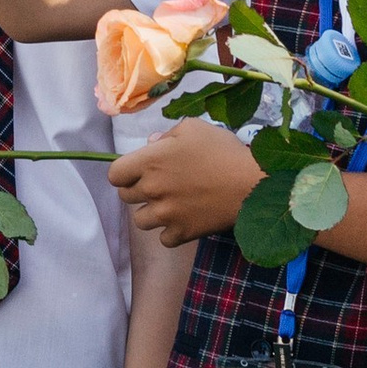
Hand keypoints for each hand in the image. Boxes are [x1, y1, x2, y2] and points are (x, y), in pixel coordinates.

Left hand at [108, 119, 263, 245]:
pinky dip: (170, 232)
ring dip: (150, 213)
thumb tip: (151, 144)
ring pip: (140, 220)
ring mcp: (166, 215)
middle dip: (137, 190)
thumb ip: (166, 135)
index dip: (124, 172)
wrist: (251, 184)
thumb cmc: (223, 151)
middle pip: (126, 197)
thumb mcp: (193, 128)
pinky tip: (182, 220)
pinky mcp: (183, 233)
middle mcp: (152, 189)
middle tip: (158, 186)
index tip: (137, 171)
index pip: (115, 174)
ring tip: (168, 205)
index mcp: (149, 161)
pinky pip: (164, 239)